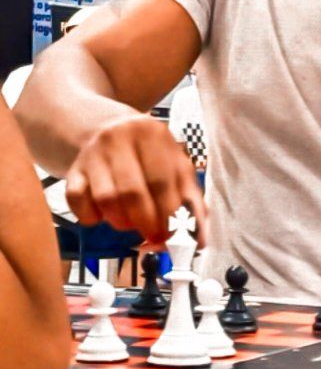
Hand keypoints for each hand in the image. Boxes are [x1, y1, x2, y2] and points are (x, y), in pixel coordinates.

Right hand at [65, 114, 205, 244]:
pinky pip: (77, 200)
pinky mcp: (73, 169)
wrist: (106, 128)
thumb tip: (199, 240)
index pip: (163, 181)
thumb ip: (189, 200)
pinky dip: (91, 217)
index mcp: (153, 134)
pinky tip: (103, 215)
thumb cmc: (148, 156)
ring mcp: (93, 153)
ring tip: (131, 223)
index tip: (174, 237)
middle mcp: (120, 138)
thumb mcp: (174, 166)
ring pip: (106, 199)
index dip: (169, 216)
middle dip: (147, 224)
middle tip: (154, 237)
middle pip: (133, 192)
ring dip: (122, 222)